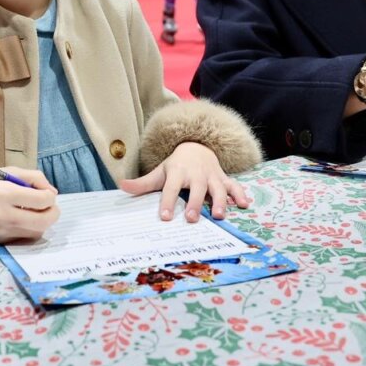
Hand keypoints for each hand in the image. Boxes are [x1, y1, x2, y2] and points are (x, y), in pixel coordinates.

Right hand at [0, 168, 58, 242]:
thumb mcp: (3, 171)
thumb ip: (31, 177)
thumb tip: (51, 191)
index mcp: (3, 194)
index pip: (41, 200)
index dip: (49, 195)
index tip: (45, 191)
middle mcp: (3, 216)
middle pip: (44, 221)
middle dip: (52, 211)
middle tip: (47, 203)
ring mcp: (1, 232)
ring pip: (38, 232)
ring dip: (42, 220)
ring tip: (34, 209)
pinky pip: (25, 237)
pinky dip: (30, 228)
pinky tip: (22, 218)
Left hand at [119, 141, 250, 222]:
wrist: (196, 146)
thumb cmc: (176, 166)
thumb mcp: (159, 172)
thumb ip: (142, 183)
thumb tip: (121, 186)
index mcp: (177, 173)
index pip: (171, 188)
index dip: (167, 202)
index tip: (164, 217)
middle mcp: (196, 174)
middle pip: (196, 189)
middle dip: (195, 203)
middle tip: (191, 219)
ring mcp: (212, 176)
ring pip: (218, 188)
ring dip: (220, 201)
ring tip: (220, 215)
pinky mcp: (224, 178)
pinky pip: (234, 185)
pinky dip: (240, 194)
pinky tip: (245, 204)